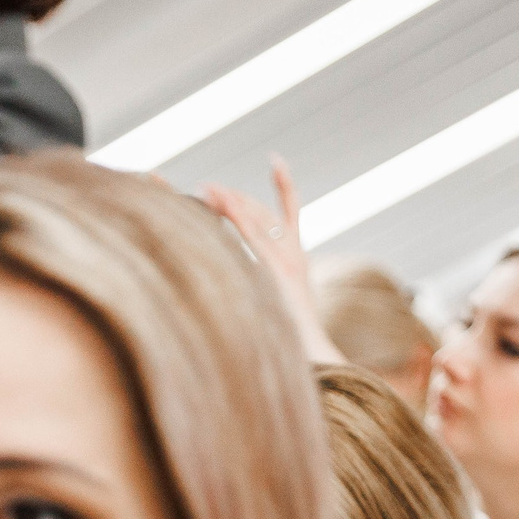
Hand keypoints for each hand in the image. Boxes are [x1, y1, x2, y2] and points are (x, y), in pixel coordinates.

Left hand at [197, 158, 340, 363]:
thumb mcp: (278, 311)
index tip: (276, 160)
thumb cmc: (295, 345)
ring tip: (204, 190)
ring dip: (229, 201)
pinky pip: (252, 234)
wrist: (315, 358)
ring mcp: (288, 260)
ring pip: (256, 217)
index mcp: (298, 260)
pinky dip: (234, 211)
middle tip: (206, 189)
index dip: (285, 184)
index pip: (292, 210)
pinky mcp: (277, 269)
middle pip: (264, 211)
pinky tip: (214, 194)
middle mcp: (296, 253)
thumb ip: (264, 295)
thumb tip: (239, 297)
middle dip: (236, 197)